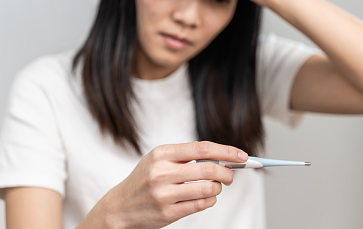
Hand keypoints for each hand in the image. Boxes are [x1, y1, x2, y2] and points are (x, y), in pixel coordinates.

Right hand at [92, 141, 247, 228]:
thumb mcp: (159, 160)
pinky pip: (202, 205)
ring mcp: (165, 194)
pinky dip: (210, 200)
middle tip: (230, 175)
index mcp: (161, 154)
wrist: (120, 207)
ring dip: (218, 188)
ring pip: (209, 188)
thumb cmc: (145, 179)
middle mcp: (162, 172)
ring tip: (213, 187)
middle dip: (227, 172)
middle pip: (209, 169)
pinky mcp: (168, 213)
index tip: (242, 155)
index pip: (202, 148)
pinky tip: (205, 197)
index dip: (226, 151)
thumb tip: (222, 157)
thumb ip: (186, 156)